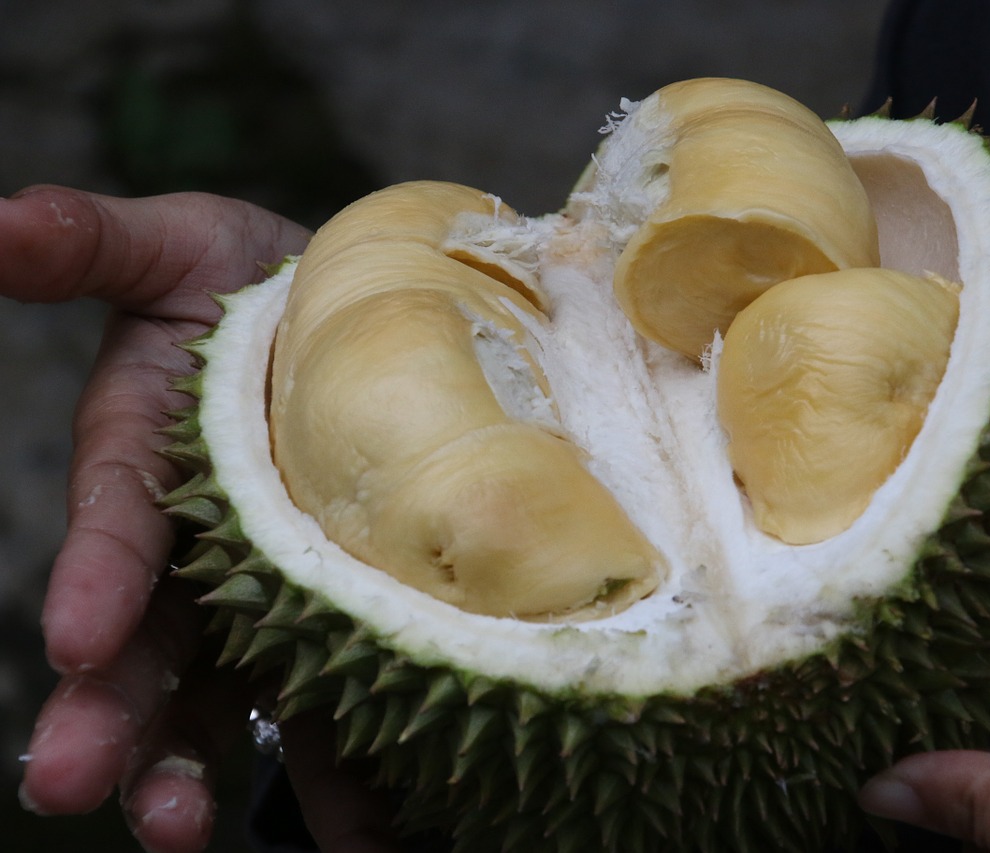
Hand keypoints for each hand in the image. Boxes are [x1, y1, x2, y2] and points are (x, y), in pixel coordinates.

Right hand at [2, 186, 314, 850]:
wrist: (370, 325)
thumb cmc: (262, 284)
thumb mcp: (181, 247)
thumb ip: (94, 246)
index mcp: (148, 473)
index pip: (115, 535)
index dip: (96, 580)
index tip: (78, 637)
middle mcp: (193, 560)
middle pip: (147, 650)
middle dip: (114, 720)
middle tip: (85, 789)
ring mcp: (261, 606)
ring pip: (222, 705)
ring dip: (203, 774)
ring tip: (189, 835)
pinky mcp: (334, 629)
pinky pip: (338, 711)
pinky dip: (346, 779)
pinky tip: (367, 836)